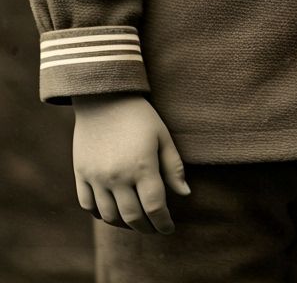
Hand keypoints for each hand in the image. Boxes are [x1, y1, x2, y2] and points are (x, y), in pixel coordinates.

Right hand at [72, 93, 190, 233]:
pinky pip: (88, 205)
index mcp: (142, 166)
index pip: (155, 207)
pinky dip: (100, 214)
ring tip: (135, 221)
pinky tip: (112, 212)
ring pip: (110, 216)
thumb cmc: (139, 116)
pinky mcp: (81, 174)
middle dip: (146, 227)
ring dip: (124, 224)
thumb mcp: (162, 136)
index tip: (169, 228)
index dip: (164, 223)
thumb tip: (185, 194)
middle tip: (154, 228)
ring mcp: (96, 177)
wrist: (104, 97)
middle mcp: (118, 176)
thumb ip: (174, 167)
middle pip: (133, 217)